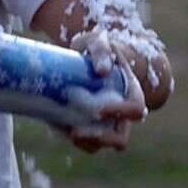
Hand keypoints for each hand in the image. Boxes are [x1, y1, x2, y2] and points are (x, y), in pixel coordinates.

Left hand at [53, 28, 147, 152]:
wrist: (80, 57)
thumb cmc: (94, 48)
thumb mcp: (97, 41)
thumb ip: (101, 50)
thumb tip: (102, 70)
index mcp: (131, 93)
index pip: (136, 110)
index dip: (121, 113)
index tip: (99, 110)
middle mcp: (122, 115)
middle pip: (120, 139)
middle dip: (100, 139)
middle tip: (76, 133)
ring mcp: (105, 125)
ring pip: (98, 145)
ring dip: (82, 143)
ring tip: (61, 130)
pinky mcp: (86, 128)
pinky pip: (80, 142)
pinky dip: (66, 137)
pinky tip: (52, 126)